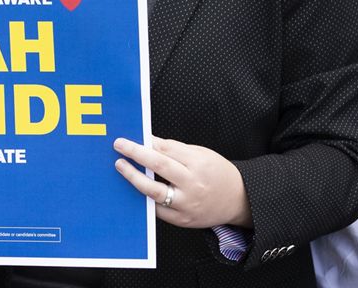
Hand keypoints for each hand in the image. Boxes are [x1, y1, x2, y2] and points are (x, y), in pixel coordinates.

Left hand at [113, 136, 251, 229]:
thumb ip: (175, 149)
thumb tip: (148, 142)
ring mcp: (187, 204)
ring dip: (134, 177)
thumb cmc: (216, 173)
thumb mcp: (201, 154)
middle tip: (119, 146)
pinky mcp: (183, 220)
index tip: (129, 138)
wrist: (238, 200)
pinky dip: (145, 198)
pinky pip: (158, 209)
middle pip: (159, 166)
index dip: (146, 143)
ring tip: (121, 166)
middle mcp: (193, 184)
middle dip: (136, 154)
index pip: (166, 149)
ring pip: (155, 191)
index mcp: (199, 163)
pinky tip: (134, 188)